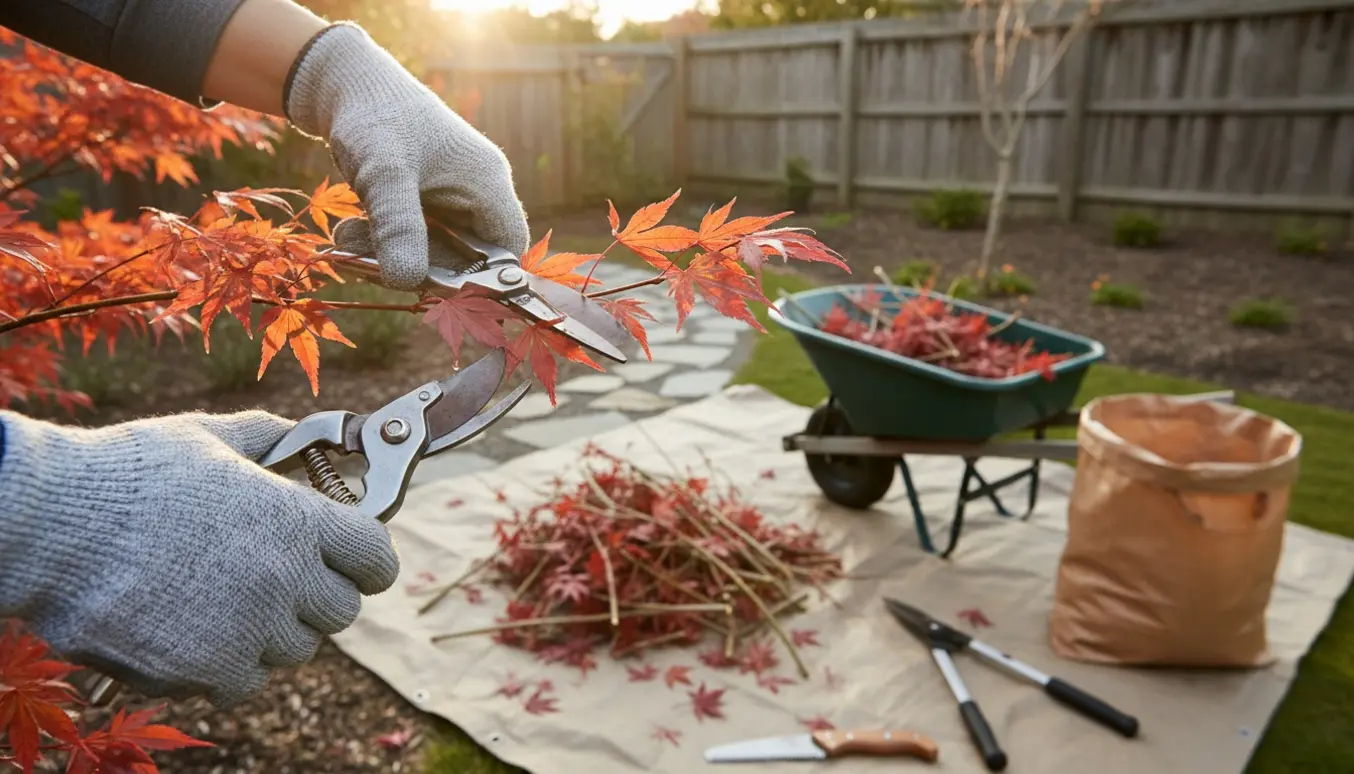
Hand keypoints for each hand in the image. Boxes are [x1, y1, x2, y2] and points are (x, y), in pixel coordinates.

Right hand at [0, 410, 399, 707]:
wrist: (52, 526)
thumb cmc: (128, 475)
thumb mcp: (206, 437)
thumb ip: (266, 437)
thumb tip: (298, 433)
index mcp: (296, 519)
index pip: (377, 559)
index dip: (368, 561)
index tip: (353, 560)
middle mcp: (284, 578)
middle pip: (342, 611)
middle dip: (317, 596)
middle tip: (278, 579)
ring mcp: (247, 630)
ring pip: (294, 651)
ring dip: (272, 632)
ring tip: (225, 600)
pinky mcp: (204, 670)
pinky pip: (244, 681)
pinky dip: (227, 664)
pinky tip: (194, 629)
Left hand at [284, 23, 529, 290]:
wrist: (342, 83)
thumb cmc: (374, 117)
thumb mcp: (384, 175)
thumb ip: (397, 227)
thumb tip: (407, 284)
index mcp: (487, 184)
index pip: (509, 249)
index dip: (485, 279)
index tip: (436, 290)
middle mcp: (476, 193)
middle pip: (467, 258)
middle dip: (419, 269)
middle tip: (373, 267)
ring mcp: (449, 197)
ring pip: (432, 251)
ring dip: (391, 256)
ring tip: (348, 243)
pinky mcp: (423, 199)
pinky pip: (411, 237)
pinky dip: (381, 243)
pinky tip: (348, 234)